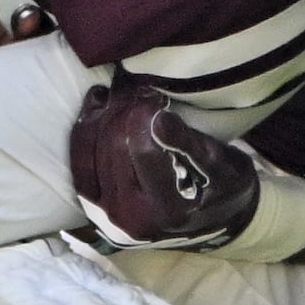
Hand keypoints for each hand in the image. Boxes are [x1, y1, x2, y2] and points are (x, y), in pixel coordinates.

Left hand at [71, 76, 265, 249]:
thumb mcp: (223, 165)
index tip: (154, 91)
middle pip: (116, 148)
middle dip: (125, 110)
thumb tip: (158, 118)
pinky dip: (85, 130)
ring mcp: (110, 214)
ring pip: (93, 151)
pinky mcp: (95, 205)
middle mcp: (134, 217)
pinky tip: (97, 105)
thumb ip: (190, 143)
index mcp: (170, 211)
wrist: (212, 217)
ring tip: (122, 92)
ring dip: (105, 115)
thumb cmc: (224, 187)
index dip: (144, 114)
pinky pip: (79, 163)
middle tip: (139, 86)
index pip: (144, 152)